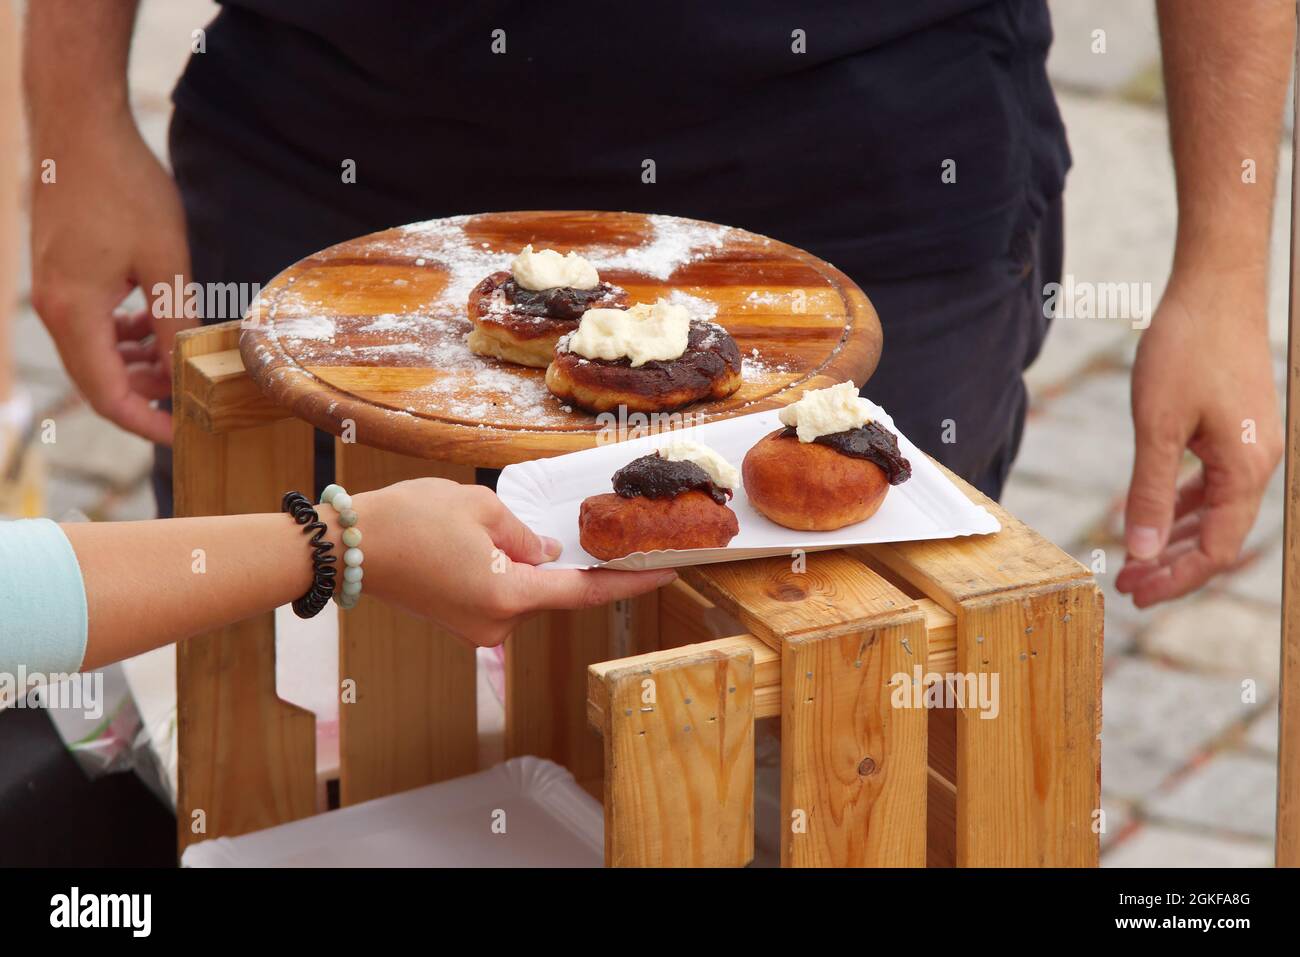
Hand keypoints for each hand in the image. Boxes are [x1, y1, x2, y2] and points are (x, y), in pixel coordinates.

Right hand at [29, 110, 192, 444]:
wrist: (79, 124)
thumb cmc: (123, 185)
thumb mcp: (166, 261)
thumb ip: (175, 320)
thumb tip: (189, 368)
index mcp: (73, 312)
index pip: (108, 397)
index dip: (148, 424)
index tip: (186, 435)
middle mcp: (54, 308)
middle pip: (99, 381)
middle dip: (147, 396)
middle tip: (195, 398)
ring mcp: (53, 290)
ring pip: (96, 353)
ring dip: (138, 364)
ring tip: (183, 362)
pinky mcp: (61, 274)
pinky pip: (91, 324)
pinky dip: (123, 335)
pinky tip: (157, 328)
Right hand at [352, 478, 676, 645]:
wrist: (346, 547)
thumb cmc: (409, 520)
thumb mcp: (481, 508)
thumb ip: (526, 535)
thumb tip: (549, 552)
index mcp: (508, 597)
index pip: (585, 592)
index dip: (630, 582)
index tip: (670, 572)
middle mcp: (496, 625)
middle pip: (552, 591)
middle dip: (566, 558)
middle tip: (577, 523)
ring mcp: (475, 629)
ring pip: (523, 590)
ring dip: (526, 561)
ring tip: (492, 523)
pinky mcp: (458, 621)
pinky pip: (499, 594)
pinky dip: (506, 570)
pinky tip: (484, 541)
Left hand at [1116, 270, 1281, 606]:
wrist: (1215, 287)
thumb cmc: (1187, 349)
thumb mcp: (1157, 426)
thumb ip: (1148, 491)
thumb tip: (1139, 549)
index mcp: (1246, 469)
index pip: (1214, 548)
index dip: (1175, 577)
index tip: (1134, 593)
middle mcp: (1256, 463)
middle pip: (1215, 536)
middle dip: (1170, 565)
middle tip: (1127, 588)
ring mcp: (1247, 446)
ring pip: (1211, 511)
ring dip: (1171, 537)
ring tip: (1134, 562)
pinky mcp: (1233, 429)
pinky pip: (1207, 483)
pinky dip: (1178, 504)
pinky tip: (1149, 517)